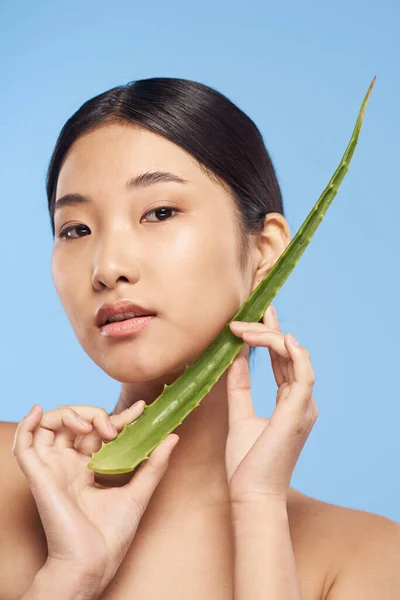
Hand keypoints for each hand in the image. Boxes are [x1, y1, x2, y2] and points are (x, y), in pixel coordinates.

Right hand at [12, 402, 178, 592]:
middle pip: (74, 423)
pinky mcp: (39, 476)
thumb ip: (154, 464)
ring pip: (50, 427)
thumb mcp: (139, 493)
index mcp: (87, 468)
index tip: (140, 409)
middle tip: (113, 427)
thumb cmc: (112, 535)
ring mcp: (53, 469)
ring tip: (88, 425)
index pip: (98, 431)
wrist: (94, 562)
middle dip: (94, 414)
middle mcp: (68, 465)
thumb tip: (173, 436)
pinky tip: (38, 411)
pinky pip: (24, 446)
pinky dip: (28, 425)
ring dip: (68, 414)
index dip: (117, 416)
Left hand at [226, 305, 317, 505]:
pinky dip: (295, 354)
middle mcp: (301, 401)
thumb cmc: (247, 462)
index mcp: (289, 402)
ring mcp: (303, 407)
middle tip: (253, 308)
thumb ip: (240, 386)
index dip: (270, 337)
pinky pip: (304, 375)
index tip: (253, 318)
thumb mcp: (239, 414)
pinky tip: (281, 337)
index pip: (283, 361)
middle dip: (271, 329)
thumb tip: (234, 358)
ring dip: (273, 338)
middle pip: (290, 354)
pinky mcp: (298, 412)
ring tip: (248, 324)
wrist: (250, 493)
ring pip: (296, 358)